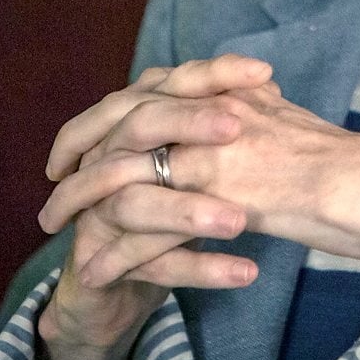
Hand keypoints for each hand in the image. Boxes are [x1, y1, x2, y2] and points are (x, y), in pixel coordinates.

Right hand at [34, 57, 264, 359]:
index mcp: (125, 130)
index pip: (166, 88)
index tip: (263, 72)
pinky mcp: (99, 264)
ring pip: (138, 203)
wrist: (107, 286)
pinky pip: (151, 266)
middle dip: (187, 125)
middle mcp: (103, 163)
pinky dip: (201, 269)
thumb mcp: (185, 167)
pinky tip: (246, 273)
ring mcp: (95, 213)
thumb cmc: (157, 215)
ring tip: (240, 222)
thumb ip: (212, 126)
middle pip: (139, 129)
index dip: (210, 76)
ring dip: (189, 211)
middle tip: (236, 127)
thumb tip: (263, 83)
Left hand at [41, 55, 359, 286]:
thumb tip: (243, 94)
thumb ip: (253, 108)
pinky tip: (90, 272)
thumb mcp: (287, 122)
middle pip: (114, 124)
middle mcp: (204, 115)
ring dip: (79, 203)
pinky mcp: (210, 203)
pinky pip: (144, 228)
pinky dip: (113, 251)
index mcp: (219, 93)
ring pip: (118, 176)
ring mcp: (205, 156)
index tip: (79, 139)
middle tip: (50, 179)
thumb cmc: (343, 163)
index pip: (141, 92)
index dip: (101, 115)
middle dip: (74, 152)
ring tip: (52, 231)